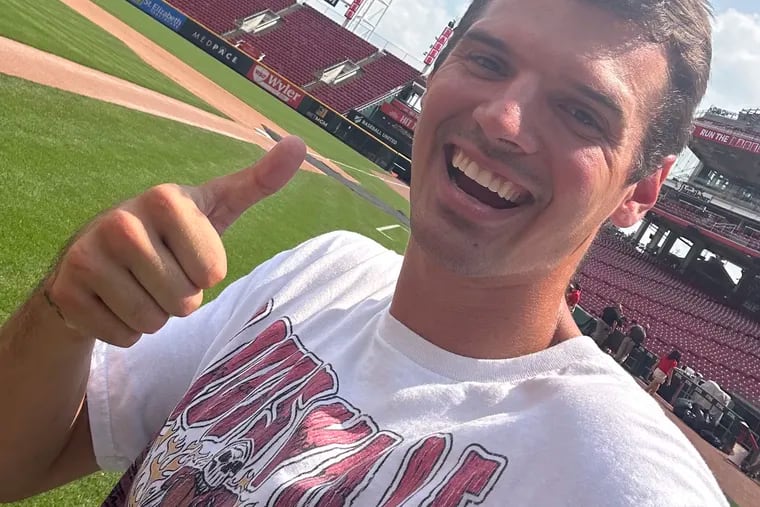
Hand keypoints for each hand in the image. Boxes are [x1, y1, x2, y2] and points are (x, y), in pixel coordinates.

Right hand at [44, 137, 305, 346]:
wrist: (96, 259)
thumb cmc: (171, 235)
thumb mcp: (215, 207)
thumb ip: (259, 181)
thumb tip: (300, 145)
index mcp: (163, 198)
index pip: (212, 272)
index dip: (204, 272)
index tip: (183, 252)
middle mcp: (120, 221)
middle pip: (184, 300)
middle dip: (179, 298)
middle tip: (158, 274)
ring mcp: (86, 256)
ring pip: (152, 321)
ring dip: (153, 316)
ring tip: (138, 286)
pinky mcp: (66, 294)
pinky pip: (123, 337)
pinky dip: (125, 330)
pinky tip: (113, 302)